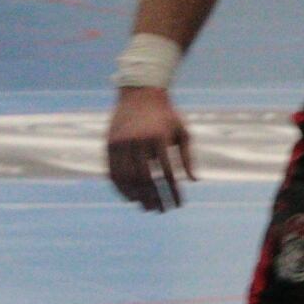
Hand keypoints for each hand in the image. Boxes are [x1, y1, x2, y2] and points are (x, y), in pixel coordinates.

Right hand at [106, 86, 195, 212]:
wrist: (140, 92)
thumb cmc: (166, 114)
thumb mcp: (182, 131)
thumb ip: (188, 156)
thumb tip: (193, 182)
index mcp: (159, 137)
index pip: (167, 173)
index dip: (173, 192)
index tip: (178, 205)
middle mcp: (139, 140)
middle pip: (146, 179)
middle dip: (154, 198)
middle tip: (161, 211)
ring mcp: (122, 142)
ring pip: (127, 178)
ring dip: (137, 196)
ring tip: (146, 207)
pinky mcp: (110, 144)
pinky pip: (113, 172)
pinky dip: (121, 188)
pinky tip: (130, 198)